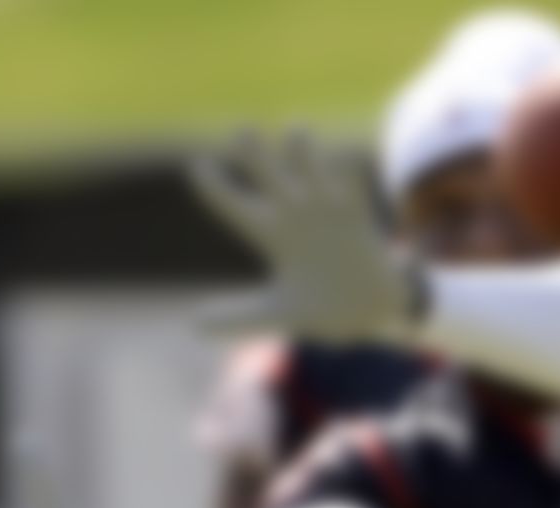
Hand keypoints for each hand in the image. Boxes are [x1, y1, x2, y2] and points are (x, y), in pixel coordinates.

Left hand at [189, 128, 423, 341]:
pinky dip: (347, 166)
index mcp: (270, 236)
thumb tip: (193, 325)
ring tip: (297, 130)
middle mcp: (293, 215)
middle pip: (266, 174)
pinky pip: (352, 180)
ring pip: (308, 164)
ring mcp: (325, 210)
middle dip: (253, 152)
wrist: (366, 310)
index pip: (233, 206)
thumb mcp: (276, 316)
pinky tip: (344, 157)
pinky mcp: (356, 214)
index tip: (197, 167)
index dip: (214, 187)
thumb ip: (238, 318)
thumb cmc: (317, 309)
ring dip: (302, 148)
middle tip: (242, 133)